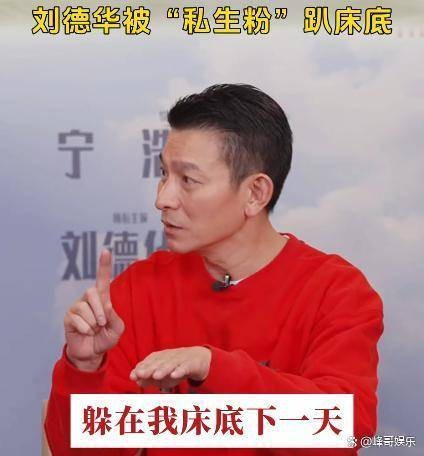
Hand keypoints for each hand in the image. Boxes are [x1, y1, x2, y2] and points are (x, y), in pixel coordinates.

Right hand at [64, 249, 124, 370]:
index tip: (106, 251)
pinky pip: (78, 321)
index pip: (102, 279)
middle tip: (102, 324)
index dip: (104, 265)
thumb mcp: (117, 328)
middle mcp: (88, 299)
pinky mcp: (68, 317)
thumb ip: (114, 316)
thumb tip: (105, 304)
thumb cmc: (105, 338)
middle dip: (100, 310)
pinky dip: (86, 330)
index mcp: (102, 298)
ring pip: (85, 309)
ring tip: (93, 330)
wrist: (92, 353)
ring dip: (93, 323)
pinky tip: (85, 333)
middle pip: (92, 292)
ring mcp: (77, 307)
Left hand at [129, 347, 211, 389]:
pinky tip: (175, 375)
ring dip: (163, 369)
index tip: (133, 375)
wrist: (199, 358)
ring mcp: (181, 358)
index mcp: (161, 357)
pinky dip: (180, 370)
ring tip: (156, 376)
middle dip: (149, 368)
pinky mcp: (192, 363)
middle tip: (140, 374)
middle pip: (159, 362)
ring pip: (171, 364)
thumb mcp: (162, 375)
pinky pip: (186, 367)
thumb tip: (136, 380)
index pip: (150, 361)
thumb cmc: (176, 368)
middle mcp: (170, 356)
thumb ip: (149, 378)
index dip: (142, 367)